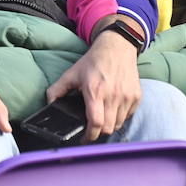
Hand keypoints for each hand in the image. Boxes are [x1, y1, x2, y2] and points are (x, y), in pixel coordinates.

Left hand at [45, 24, 140, 140]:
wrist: (117, 47)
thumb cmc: (94, 61)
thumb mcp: (72, 73)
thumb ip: (57, 90)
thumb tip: (49, 104)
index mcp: (95, 91)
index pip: (95, 123)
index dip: (89, 136)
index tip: (84, 138)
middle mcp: (113, 95)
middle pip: (108, 128)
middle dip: (98, 132)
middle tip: (92, 128)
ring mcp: (127, 96)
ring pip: (119, 124)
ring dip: (110, 125)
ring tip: (102, 117)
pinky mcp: (136, 96)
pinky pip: (128, 116)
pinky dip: (120, 117)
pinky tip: (113, 108)